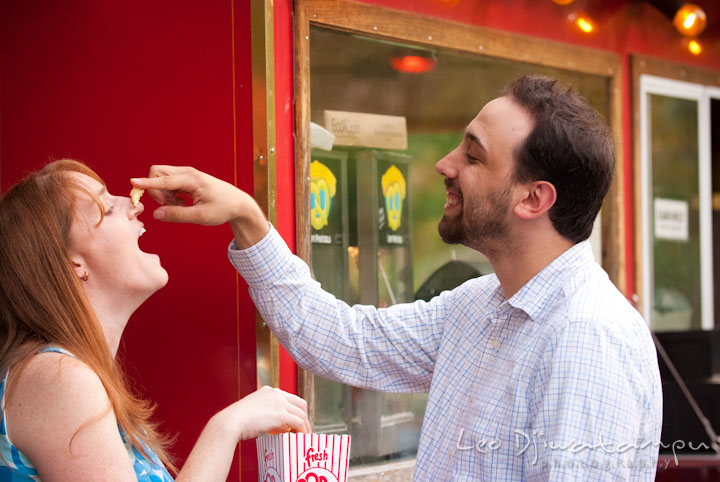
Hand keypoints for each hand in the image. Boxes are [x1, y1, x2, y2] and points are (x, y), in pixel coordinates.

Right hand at [131, 165, 268, 246]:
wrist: (238, 204)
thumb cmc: (223, 209)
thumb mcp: (201, 216)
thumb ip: (178, 215)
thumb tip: (156, 214)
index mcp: (192, 179)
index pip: (163, 180)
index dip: (147, 184)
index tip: (132, 183)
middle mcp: (188, 173)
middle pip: (158, 173)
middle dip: (156, 190)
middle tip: (171, 205)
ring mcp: (187, 175)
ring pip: (162, 179)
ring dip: (164, 194)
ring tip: (181, 206)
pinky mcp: (186, 180)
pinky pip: (168, 183)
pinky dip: (170, 194)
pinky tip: (183, 204)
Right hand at [218, 386, 310, 440]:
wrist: (230, 423)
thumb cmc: (237, 422)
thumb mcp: (255, 413)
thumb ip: (269, 416)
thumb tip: (282, 427)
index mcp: (269, 391)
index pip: (289, 398)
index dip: (295, 410)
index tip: (297, 422)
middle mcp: (276, 393)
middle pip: (300, 403)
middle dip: (305, 416)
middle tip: (304, 429)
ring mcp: (279, 403)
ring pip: (301, 414)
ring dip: (306, 426)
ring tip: (306, 437)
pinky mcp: (280, 414)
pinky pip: (299, 422)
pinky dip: (303, 431)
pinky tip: (302, 438)